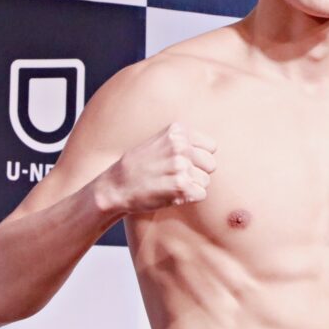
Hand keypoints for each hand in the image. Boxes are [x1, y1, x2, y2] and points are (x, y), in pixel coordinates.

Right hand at [97, 122, 217, 214]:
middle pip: (211, 164)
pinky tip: (173, 193)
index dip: (200, 157)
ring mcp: (181, 166)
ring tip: (171, 184)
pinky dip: (189, 197)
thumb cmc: (139, 165)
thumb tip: (211, 149)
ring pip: (206, 180)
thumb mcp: (159, 141)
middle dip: (198, 172)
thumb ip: (183, 141)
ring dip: (192, 186)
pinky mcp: (181, 186)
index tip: (185, 163)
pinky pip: (201, 194)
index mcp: (177, 131)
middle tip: (177, 176)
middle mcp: (181, 146)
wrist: (116, 185)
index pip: (211, 147)